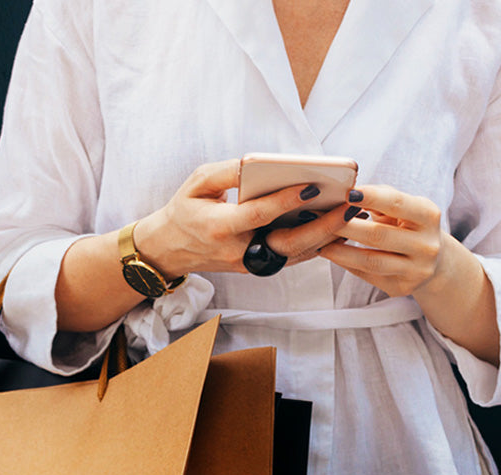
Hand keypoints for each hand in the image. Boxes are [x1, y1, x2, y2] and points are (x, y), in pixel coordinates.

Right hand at [132, 159, 357, 276]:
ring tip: (352, 212)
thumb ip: (227, 170)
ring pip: (294, 253)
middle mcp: (237, 250)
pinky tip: (336, 225)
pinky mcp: (256, 265)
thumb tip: (259, 161)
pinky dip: (315, 243)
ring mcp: (248, 262)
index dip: (286, 201)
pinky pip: (290, 256)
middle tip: (350, 205)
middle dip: (323, 225)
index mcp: (220, 227)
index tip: (313, 186)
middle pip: (287, 242)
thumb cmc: (184, 210)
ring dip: (326, 235)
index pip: (259, 215)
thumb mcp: (197, 182)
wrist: (169, 249)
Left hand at [318, 184, 442, 295]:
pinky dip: (345, 263)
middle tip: (320, 218)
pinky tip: (330, 254)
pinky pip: (366, 275)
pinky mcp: (400, 287)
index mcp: (429, 216)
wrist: (435, 262)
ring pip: (370, 260)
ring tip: (319, 241)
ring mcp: (415, 270)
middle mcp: (426, 245)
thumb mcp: (405, 208)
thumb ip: (382, 198)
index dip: (372, 197)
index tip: (348, 192)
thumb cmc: (410, 226)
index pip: (397, 204)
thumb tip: (347, 192)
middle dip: (346, 226)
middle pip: (378, 235)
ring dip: (339, 251)